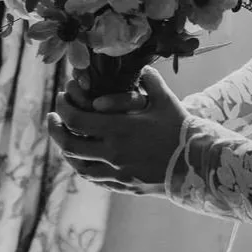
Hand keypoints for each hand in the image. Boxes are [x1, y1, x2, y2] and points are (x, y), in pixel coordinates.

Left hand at [45, 65, 184, 193]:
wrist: (197, 163)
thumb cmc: (180, 128)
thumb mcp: (164, 99)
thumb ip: (148, 80)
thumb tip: (139, 66)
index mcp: (119, 129)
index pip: (76, 119)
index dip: (63, 108)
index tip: (60, 98)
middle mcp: (113, 153)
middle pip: (69, 145)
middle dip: (55, 129)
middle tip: (53, 117)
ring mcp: (117, 173)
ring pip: (79, 165)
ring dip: (66, 151)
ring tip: (65, 138)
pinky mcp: (123, 185)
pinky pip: (95, 178)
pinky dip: (84, 167)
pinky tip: (84, 158)